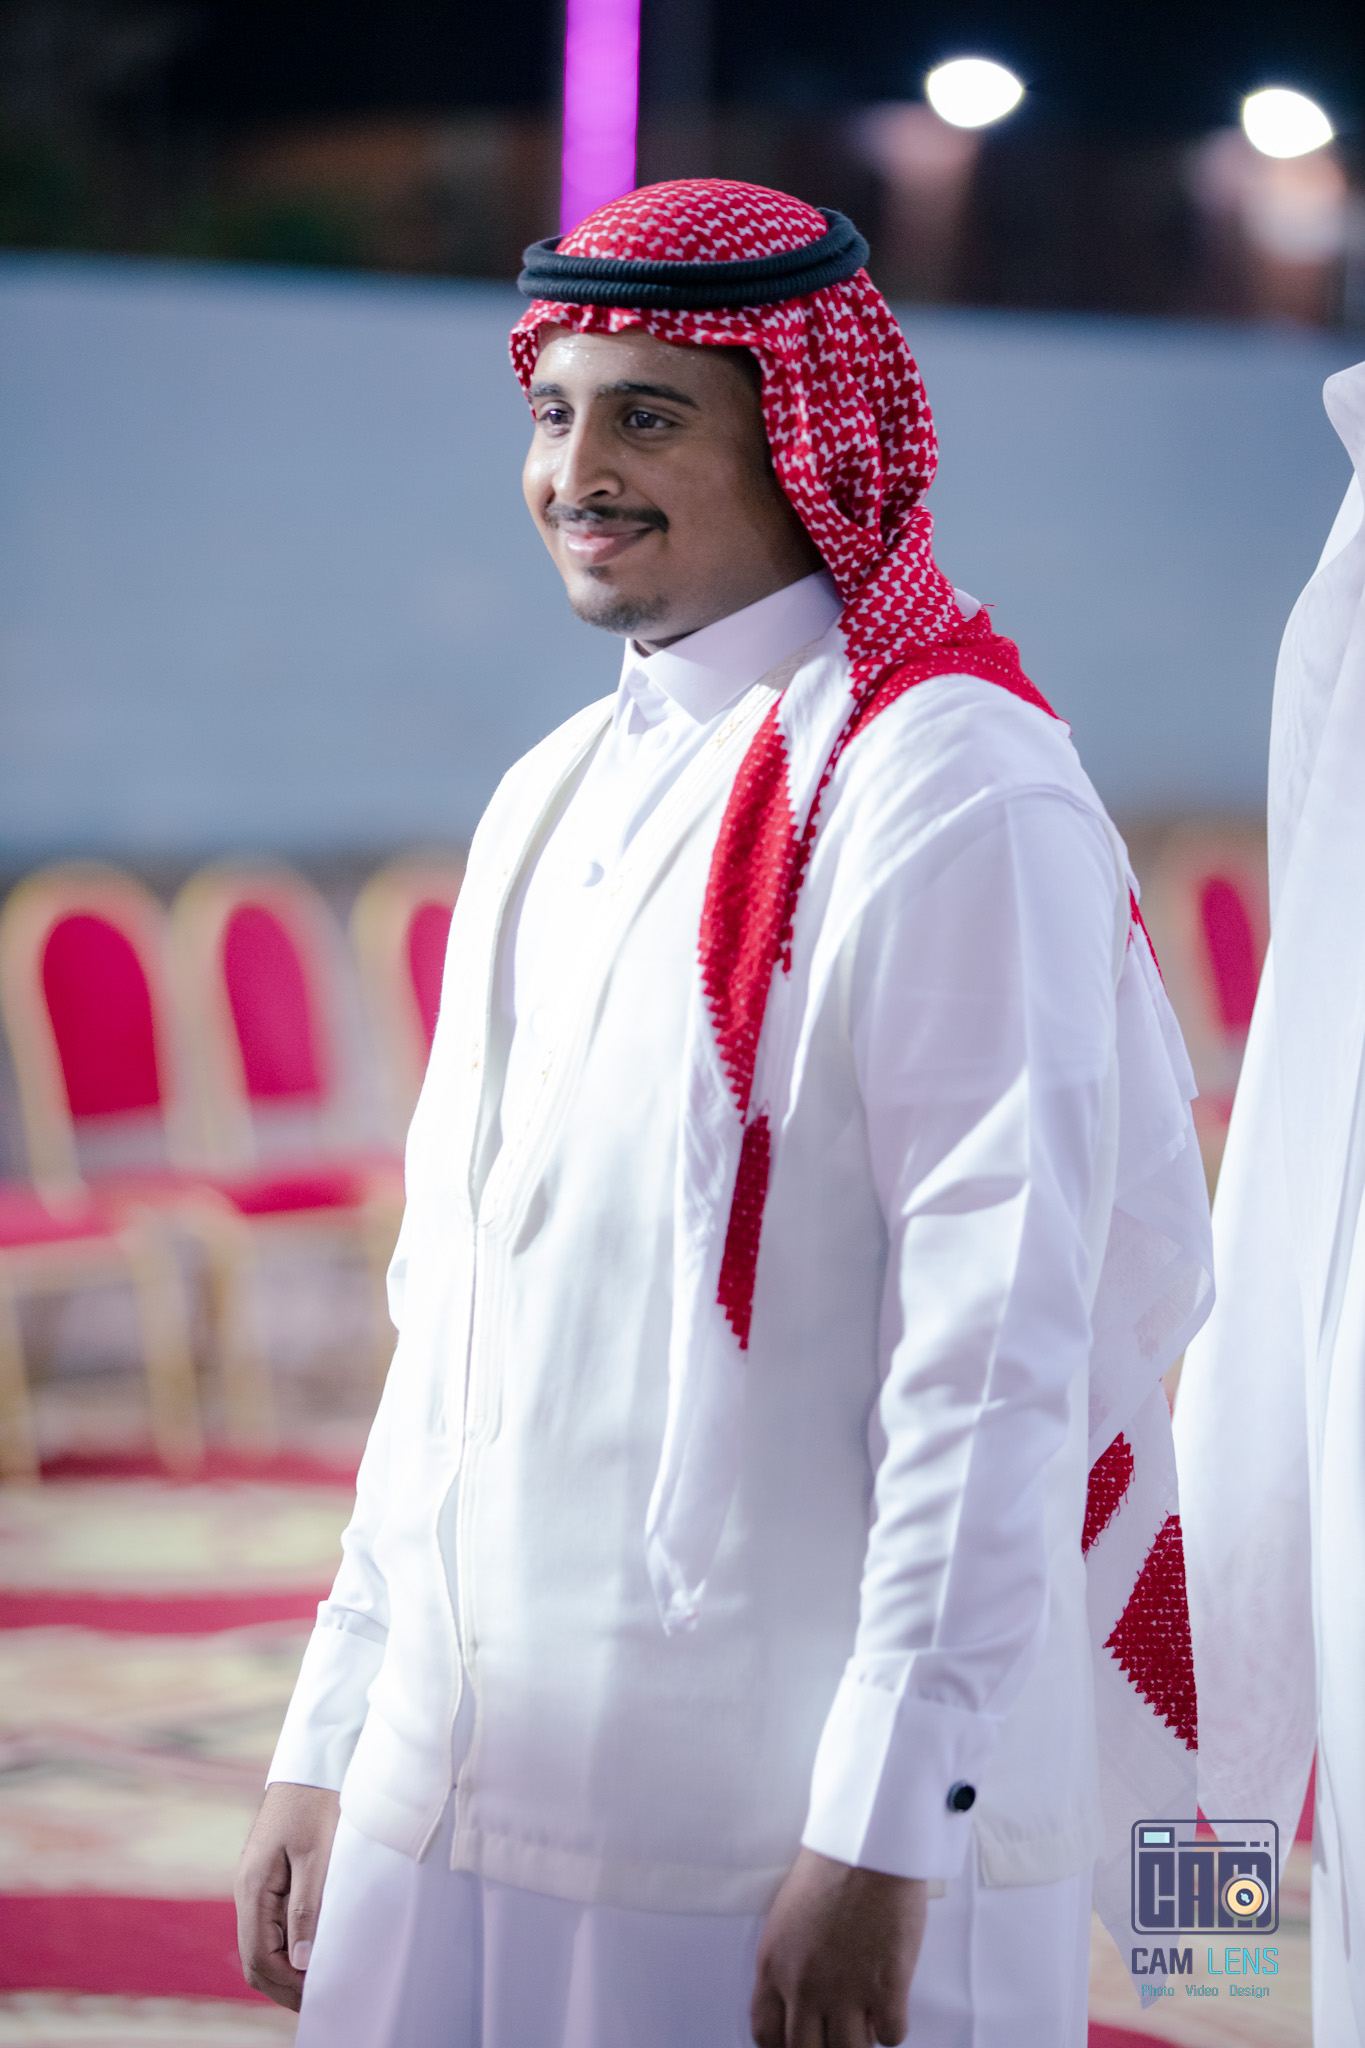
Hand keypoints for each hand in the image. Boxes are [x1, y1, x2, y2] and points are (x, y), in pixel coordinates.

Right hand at [235, 1781, 340, 2010]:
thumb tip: (299, 1961)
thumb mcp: (319, 1854)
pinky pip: (274, 1923)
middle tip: (321, 1998)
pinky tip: (315, 1950)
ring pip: (264, 1942)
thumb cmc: (318, 1802)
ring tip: (321, 1980)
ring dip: (288, 1967)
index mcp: (252, 1887)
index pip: (258, 1957)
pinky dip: (290, 1945)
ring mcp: (257, 1884)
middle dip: (284, 1984)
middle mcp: (247, 1889)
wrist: (315, 1762)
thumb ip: (307, 1907)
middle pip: (256, 1957)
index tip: (318, 1997)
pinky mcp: (271, 1877)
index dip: (286, 1986)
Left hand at [751, 1846, 927, 2046]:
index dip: (784, 2046)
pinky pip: (891, 2036)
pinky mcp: (886, 1986)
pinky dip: (892, 2027)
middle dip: (823, 2047)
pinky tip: (891, 2004)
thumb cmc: (830, 1868)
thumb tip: (799, 2000)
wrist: (868, 1845)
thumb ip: (787, 1964)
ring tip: (866, 2018)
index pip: (766, 2035)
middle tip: (837, 2032)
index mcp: (774, 1965)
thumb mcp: (787, 1918)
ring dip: (859, 2039)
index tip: (801, 2040)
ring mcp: (846, 1990)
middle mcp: (804, 1985)